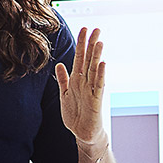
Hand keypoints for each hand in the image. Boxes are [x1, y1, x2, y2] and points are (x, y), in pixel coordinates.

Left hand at [55, 27, 106, 146]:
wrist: (83, 133)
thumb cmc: (75, 115)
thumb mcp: (65, 95)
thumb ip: (63, 79)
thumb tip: (60, 64)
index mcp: (76, 80)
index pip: (80, 58)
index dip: (81, 44)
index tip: (84, 29)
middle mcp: (85, 82)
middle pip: (89, 60)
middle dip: (91, 44)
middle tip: (96, 28)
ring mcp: (92, 90)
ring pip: (94, 69)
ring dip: (96, 56)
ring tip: (99, 41)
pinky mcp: (96, 100)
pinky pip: (99, 85)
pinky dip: (101, 75)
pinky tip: (103, 64)